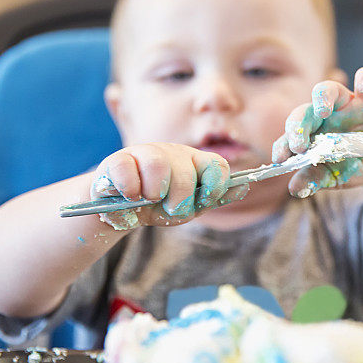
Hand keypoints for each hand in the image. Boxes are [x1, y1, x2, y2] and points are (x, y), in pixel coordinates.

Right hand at [90, 143, 247, 229]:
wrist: (122, 210)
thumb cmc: (160, 205)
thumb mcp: (191, 206)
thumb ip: (215, 198)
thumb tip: (244, 187)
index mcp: (194, 162)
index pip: (218, 164)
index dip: (216, 185)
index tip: (204, 201)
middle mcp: (173, 152)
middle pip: (186, 171)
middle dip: (180, 198)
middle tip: (170, 208)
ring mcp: (145, 153)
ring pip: (158, 165)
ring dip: (155, 192)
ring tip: (149, 199)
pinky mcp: (118, 160)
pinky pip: (127, 169)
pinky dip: (131, 189)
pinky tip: (129, 196)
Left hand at [272, 67, 362, 197]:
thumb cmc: (355, 165)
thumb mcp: (335, 176)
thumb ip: (315, 179)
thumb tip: (294, 189)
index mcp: (311, 133)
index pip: (291, 135)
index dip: (283, 145)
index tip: (280, 159)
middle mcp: (324, 114)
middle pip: (304, 112)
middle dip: (297, 127)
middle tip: (298, 146)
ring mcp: (347, 103)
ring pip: (327, 89)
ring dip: (321, 98)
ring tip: (322, 110)